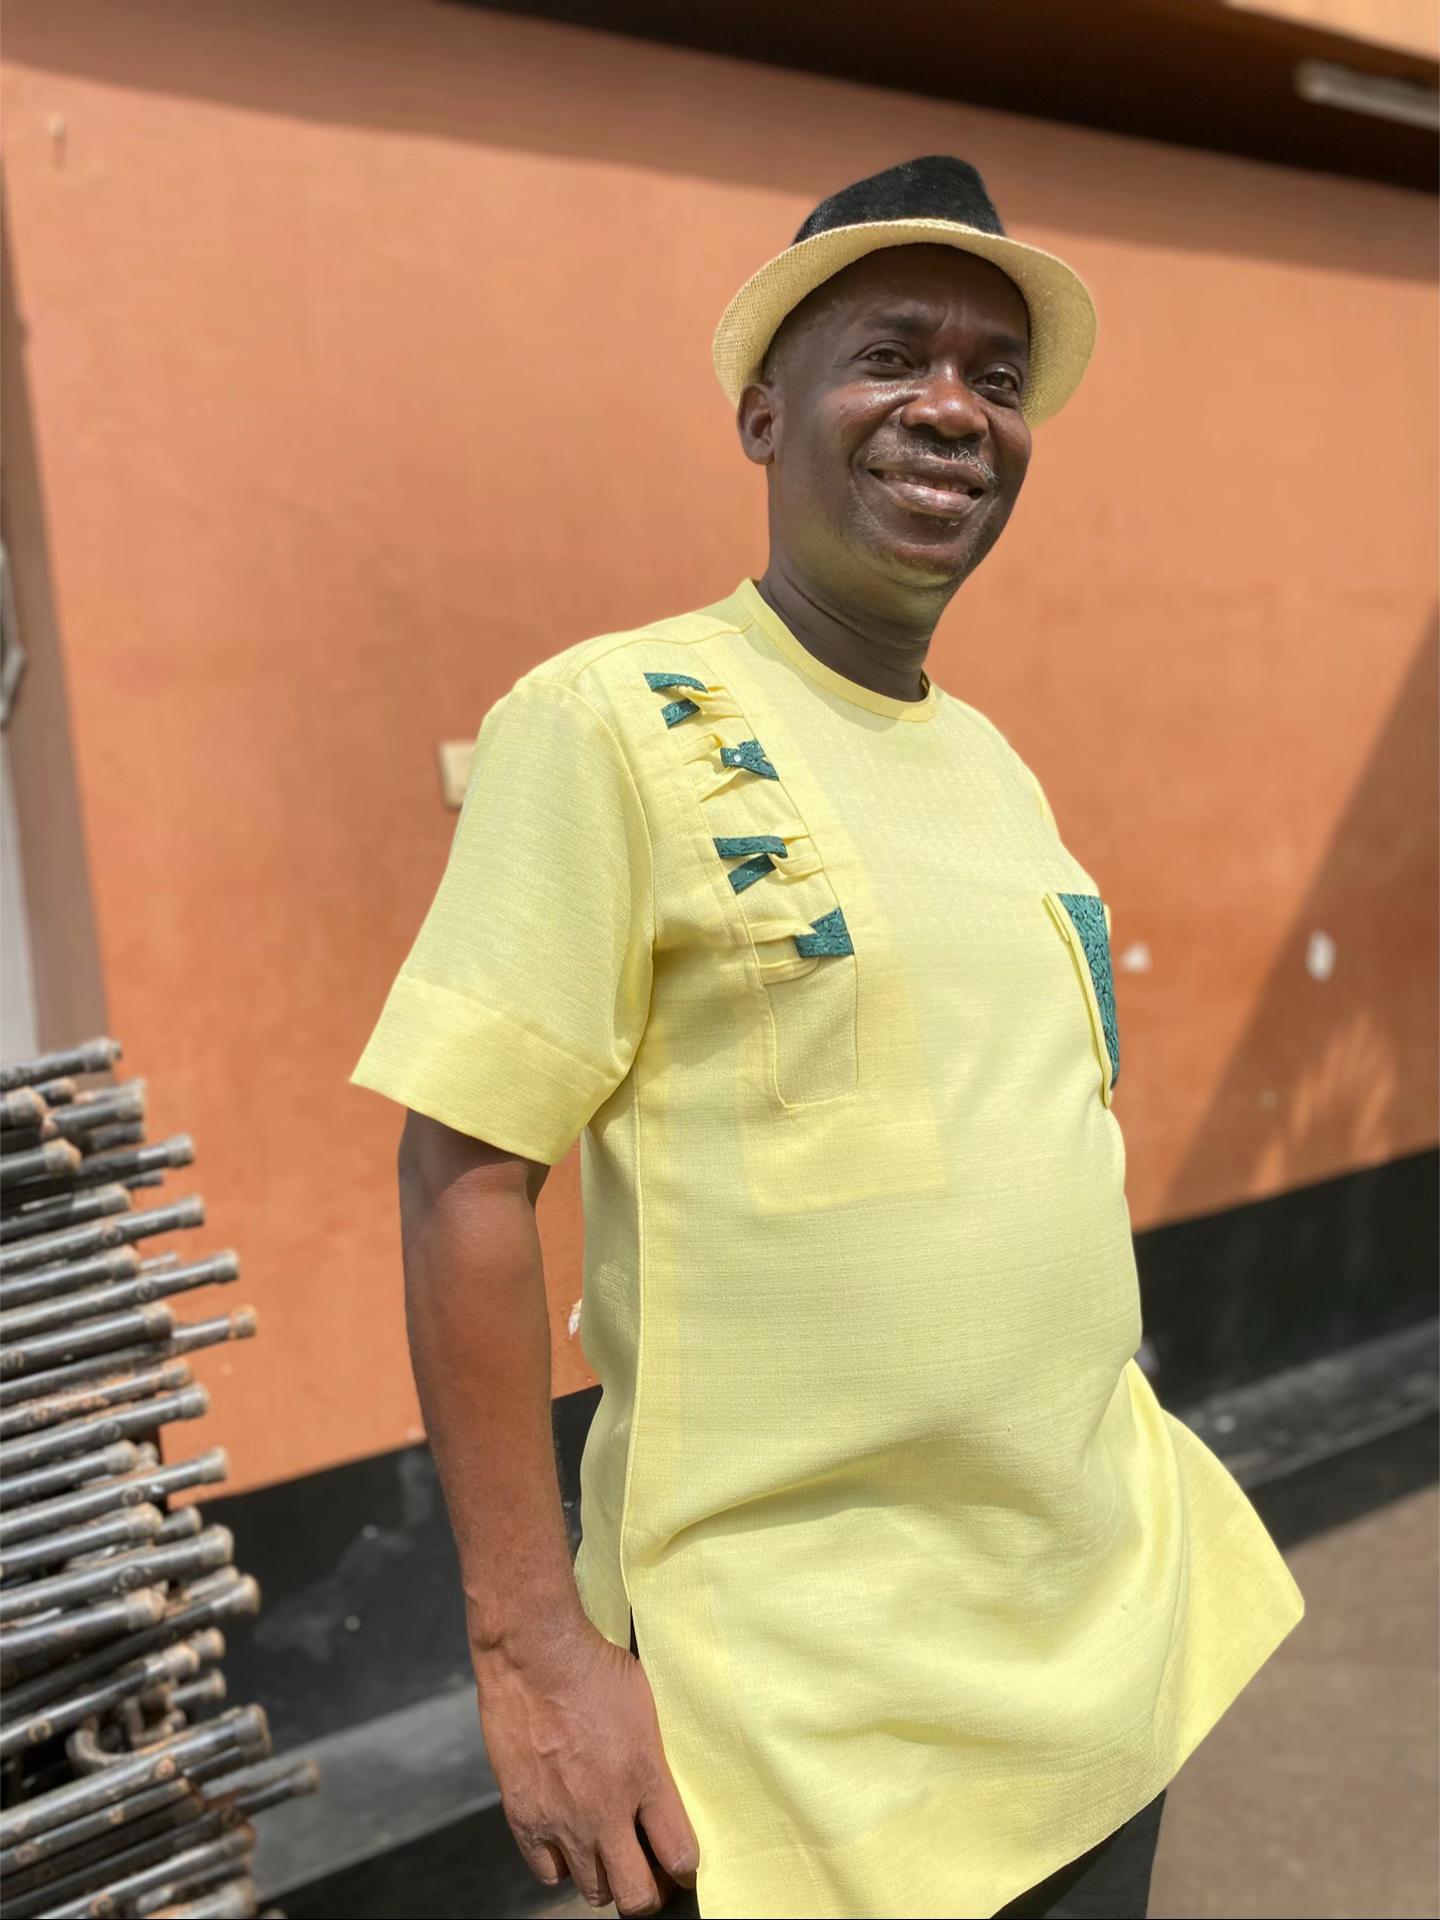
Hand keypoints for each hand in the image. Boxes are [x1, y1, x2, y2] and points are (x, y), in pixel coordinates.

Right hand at [473, 1613, 699, 1914]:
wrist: (533, 1653)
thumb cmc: (593, 1665)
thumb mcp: (646, 1704)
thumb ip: (655, 1754)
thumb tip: (663, 1783)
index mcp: (645, 1777)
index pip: (680, 1855)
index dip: (686, 1866)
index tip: (683, 1861)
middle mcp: (606, 1810)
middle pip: (637, 1894)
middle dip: (650, 1892)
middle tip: (650, 1874)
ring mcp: (563, 1820)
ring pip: (593, 1891)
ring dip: (606, 1879)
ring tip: (609, 1857)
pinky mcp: (525, 1818)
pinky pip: (548, 1872)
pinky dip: (561, 1864)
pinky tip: (569, 1842)